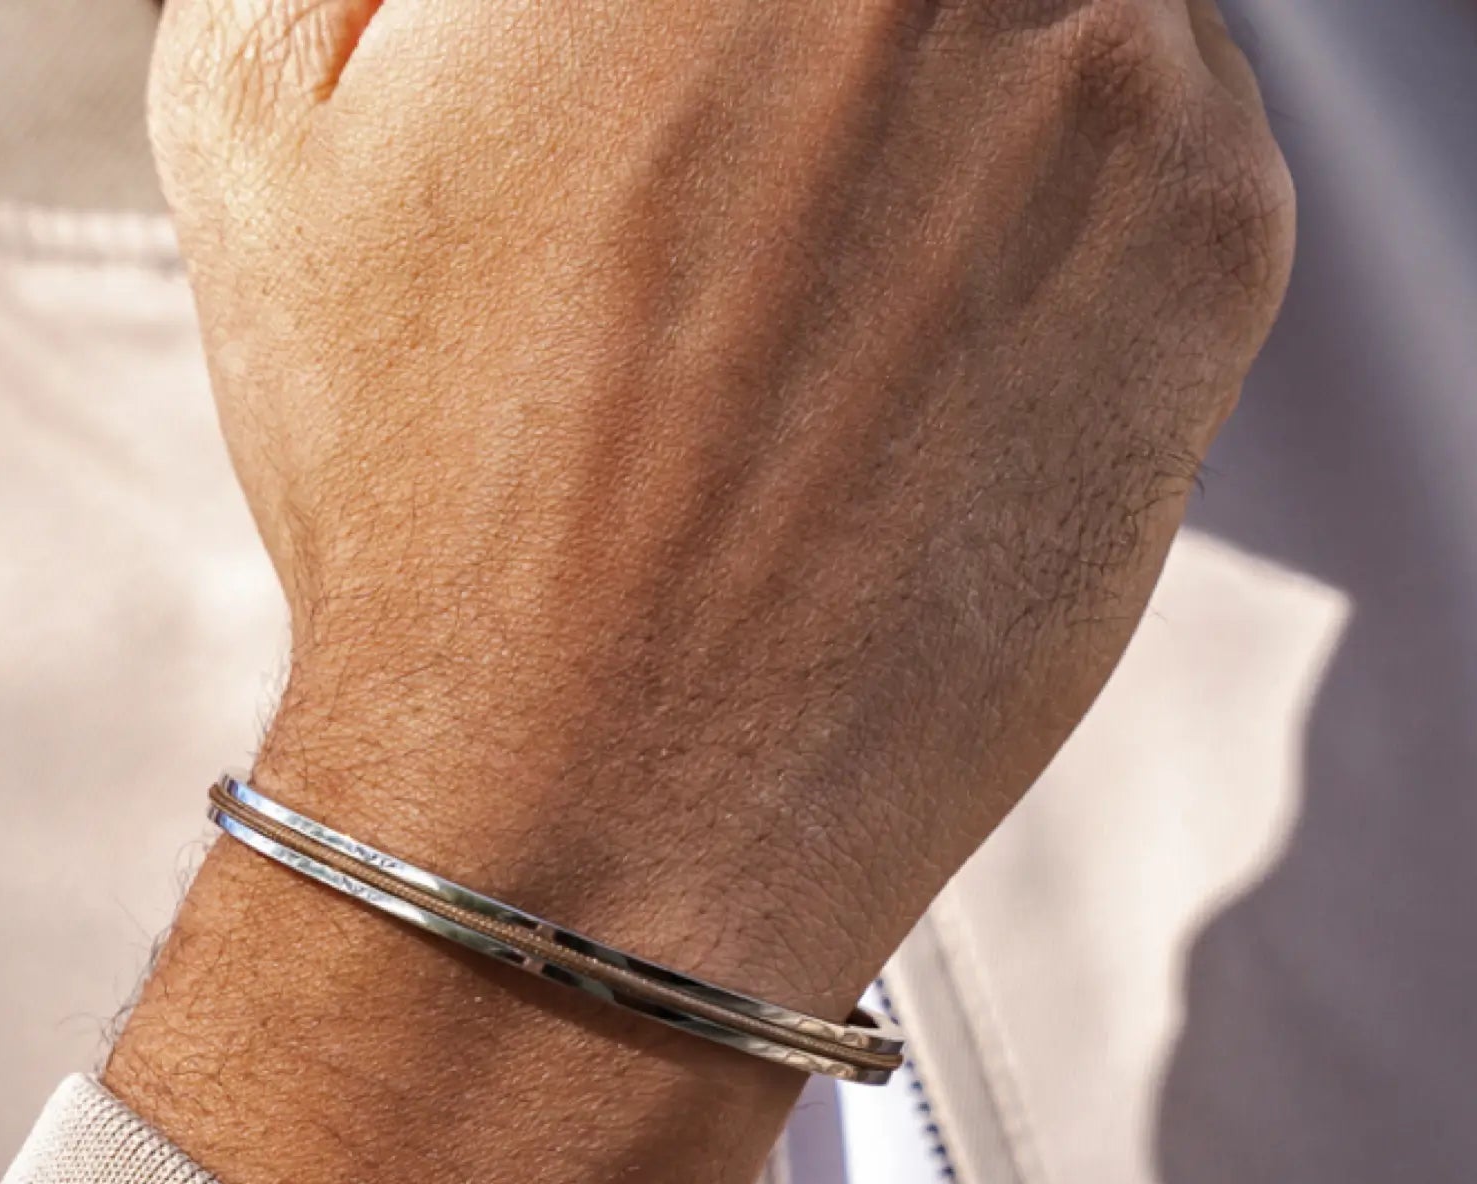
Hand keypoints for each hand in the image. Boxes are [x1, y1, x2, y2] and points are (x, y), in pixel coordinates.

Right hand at [149, 0, 1292, 1010]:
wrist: (592, 813)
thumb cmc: (427, 515)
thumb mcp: (262, 127)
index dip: (666, 24)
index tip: (660, 88)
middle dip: (800, 50)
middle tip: (726, 185)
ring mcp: (1107, 67)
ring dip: (939, 76)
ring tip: (802, 280)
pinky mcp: (1214, 241)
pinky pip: (1159, 113)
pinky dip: (1046, 188)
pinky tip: (905, 350)